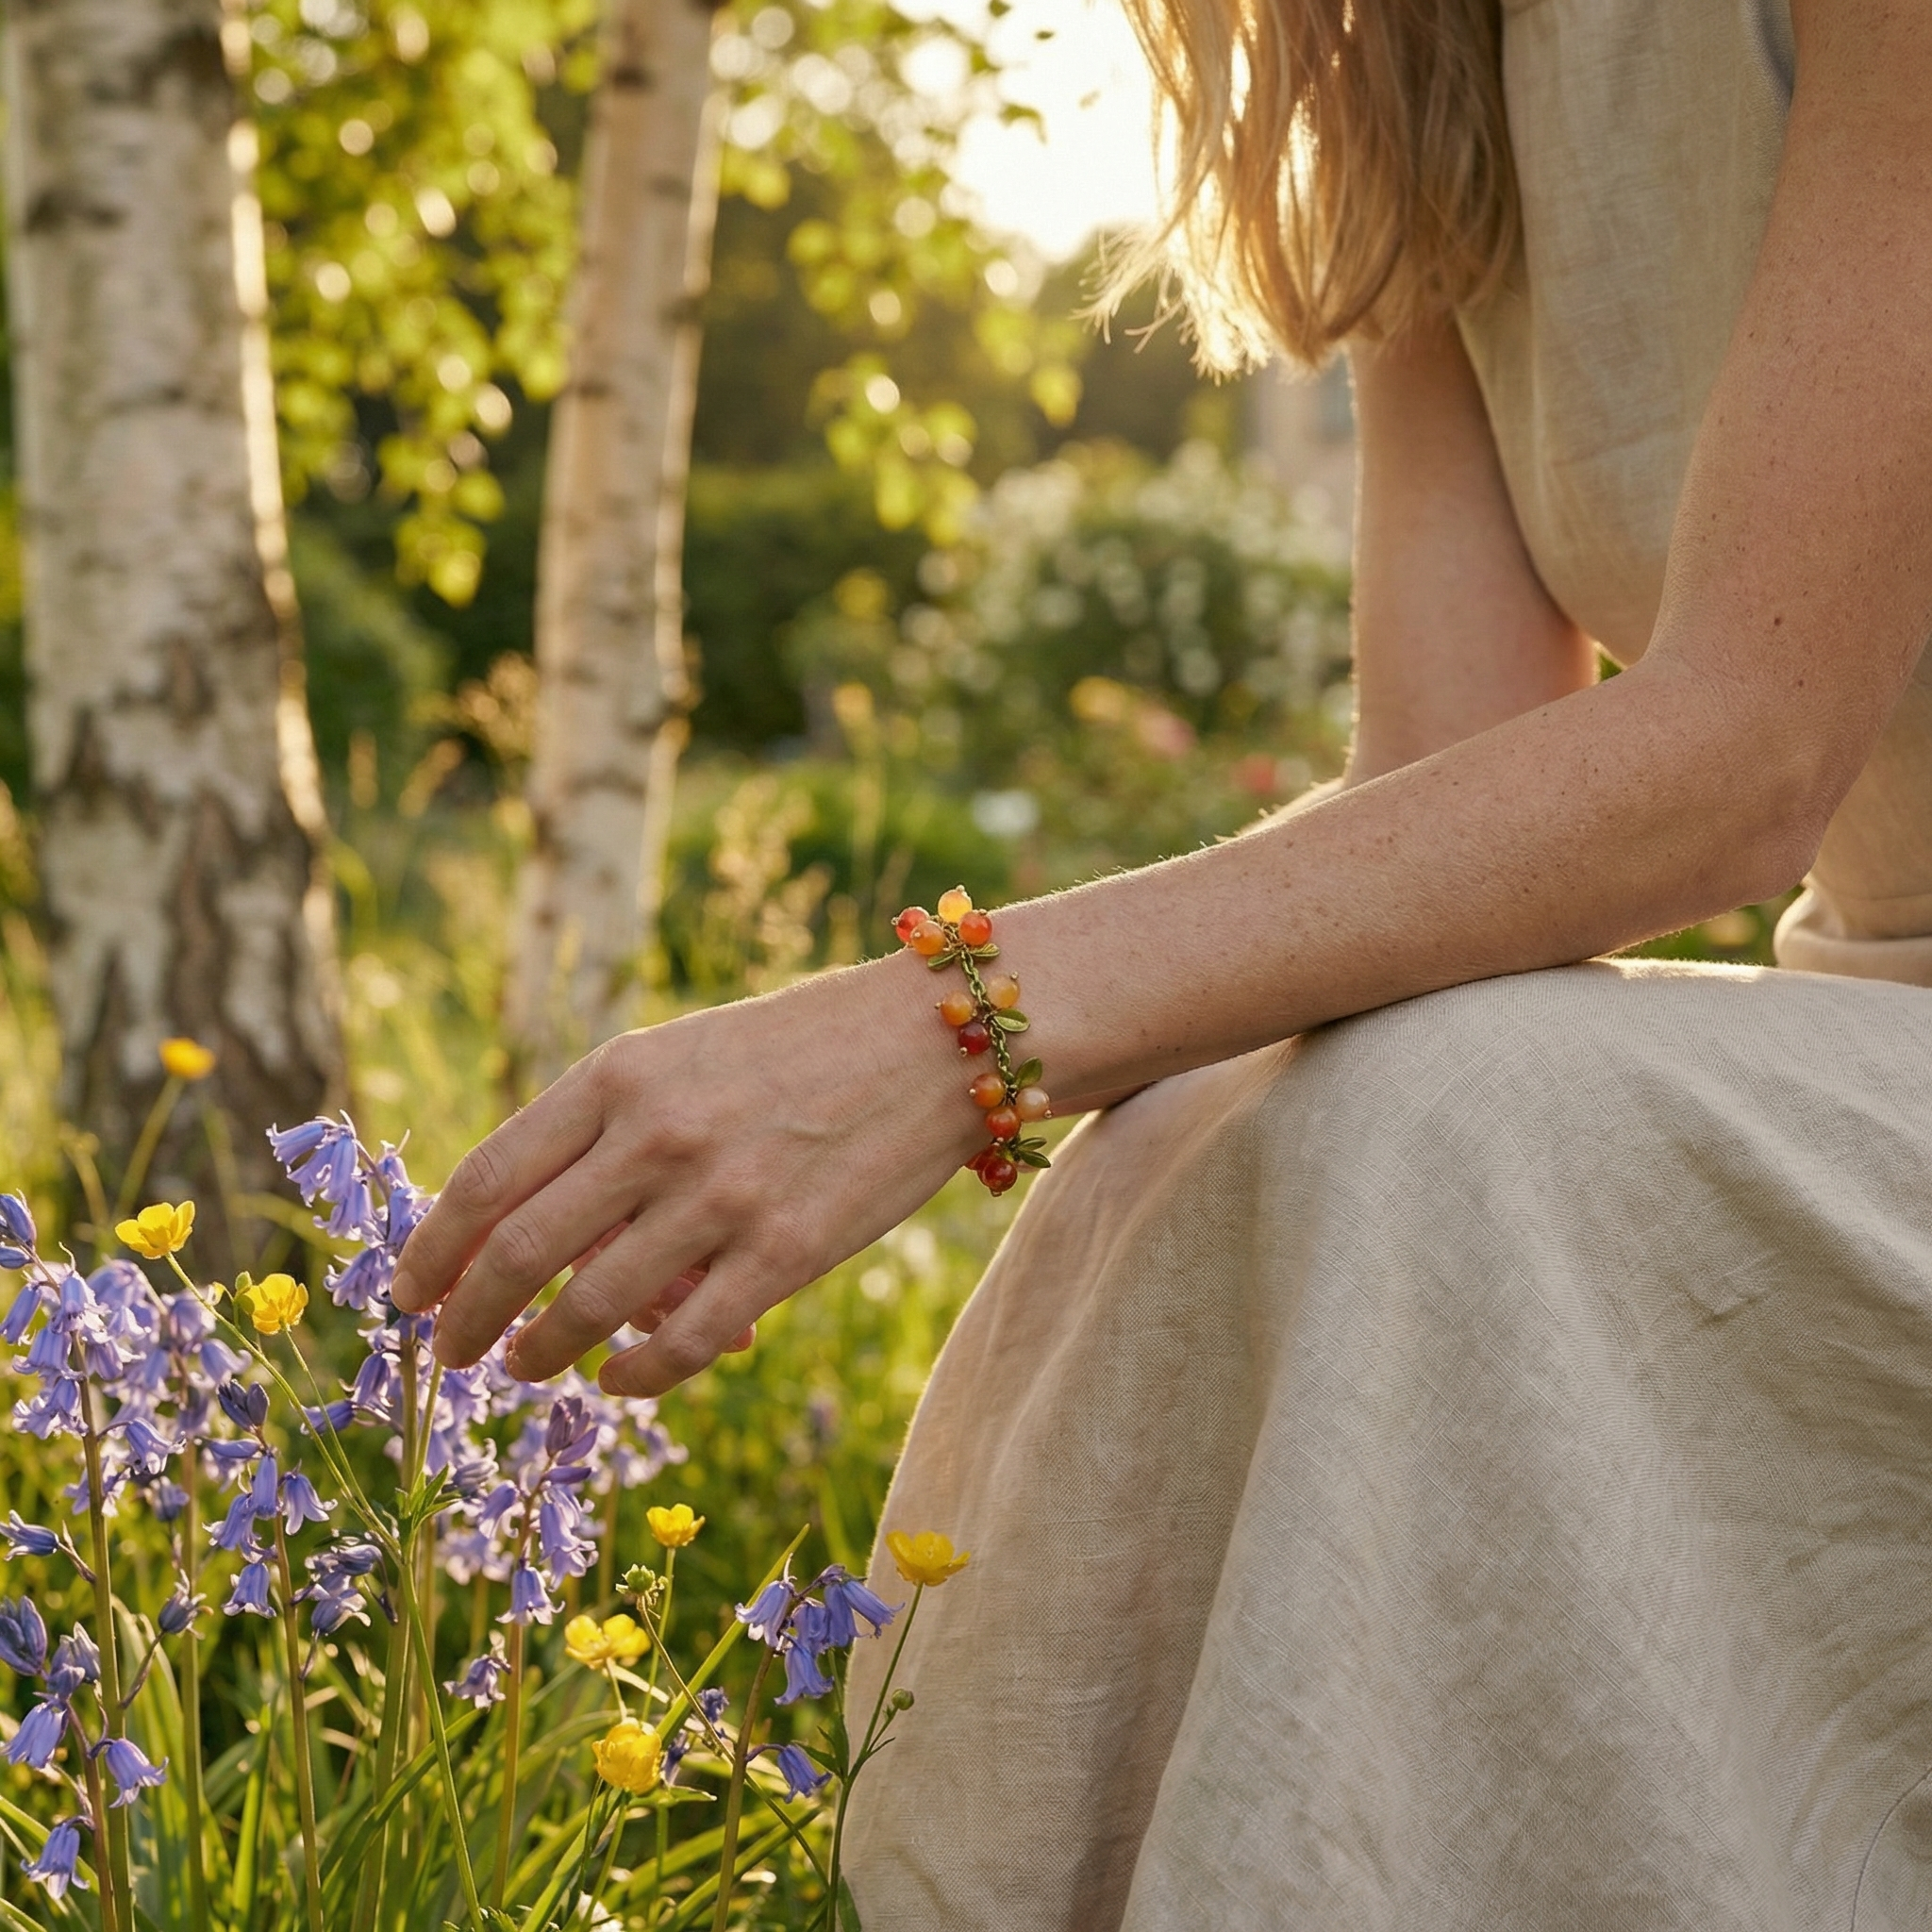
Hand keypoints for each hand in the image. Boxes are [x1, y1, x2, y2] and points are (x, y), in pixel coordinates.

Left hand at [389, 954, 974, 1394]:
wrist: (932, 1041)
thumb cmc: (799, 1047)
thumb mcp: (684, 1057)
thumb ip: (607, 1130)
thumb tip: (531, 1235)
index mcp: (620, 1075)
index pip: (489, 1177)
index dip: (431, 1248)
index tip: (406, 1292)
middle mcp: (657, 1135)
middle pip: (518, 1253)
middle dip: (465, 1318)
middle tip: (447, 1353)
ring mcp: (723, 1197)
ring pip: (591, 1309)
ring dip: (539, 1353)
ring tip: (522, 1370)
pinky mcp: (787, 1253)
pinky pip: (685, 1345)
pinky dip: (635, 1377)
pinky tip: (618, 1381)